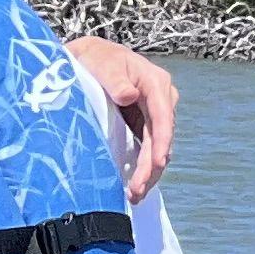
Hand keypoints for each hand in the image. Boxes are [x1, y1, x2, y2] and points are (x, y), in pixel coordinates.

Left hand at [65, 36, 178, 198]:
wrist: (91, 59)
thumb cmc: (98, 59)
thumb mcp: (104, 63)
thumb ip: (115, 80)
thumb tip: (129, 96)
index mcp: (155, 83)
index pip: (163, 116)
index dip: (161, 142)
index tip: (157, 163)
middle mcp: (161, 100)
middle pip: (161, 138)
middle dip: (151, 167)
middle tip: (137, 190)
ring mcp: (154, 114)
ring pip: (156, 148)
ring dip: (147, 173)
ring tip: (135, 195)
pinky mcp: (144, 125)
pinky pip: (147, 149)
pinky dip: (142, 167)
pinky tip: (134, 186)